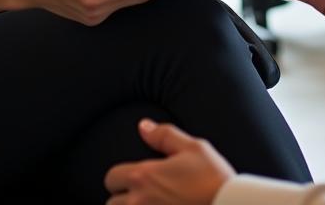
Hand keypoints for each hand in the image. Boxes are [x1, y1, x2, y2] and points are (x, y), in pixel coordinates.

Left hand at [105, 119, 234, 204]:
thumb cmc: (214, 178)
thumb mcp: (193, 148)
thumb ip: (164, 135)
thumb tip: (143, 127)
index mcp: (144, 176)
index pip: (111, 178)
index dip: (119, 177)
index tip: (133, 180)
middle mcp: (139, 202)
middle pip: (111, 204)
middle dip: (122, 200)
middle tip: (140, 198)